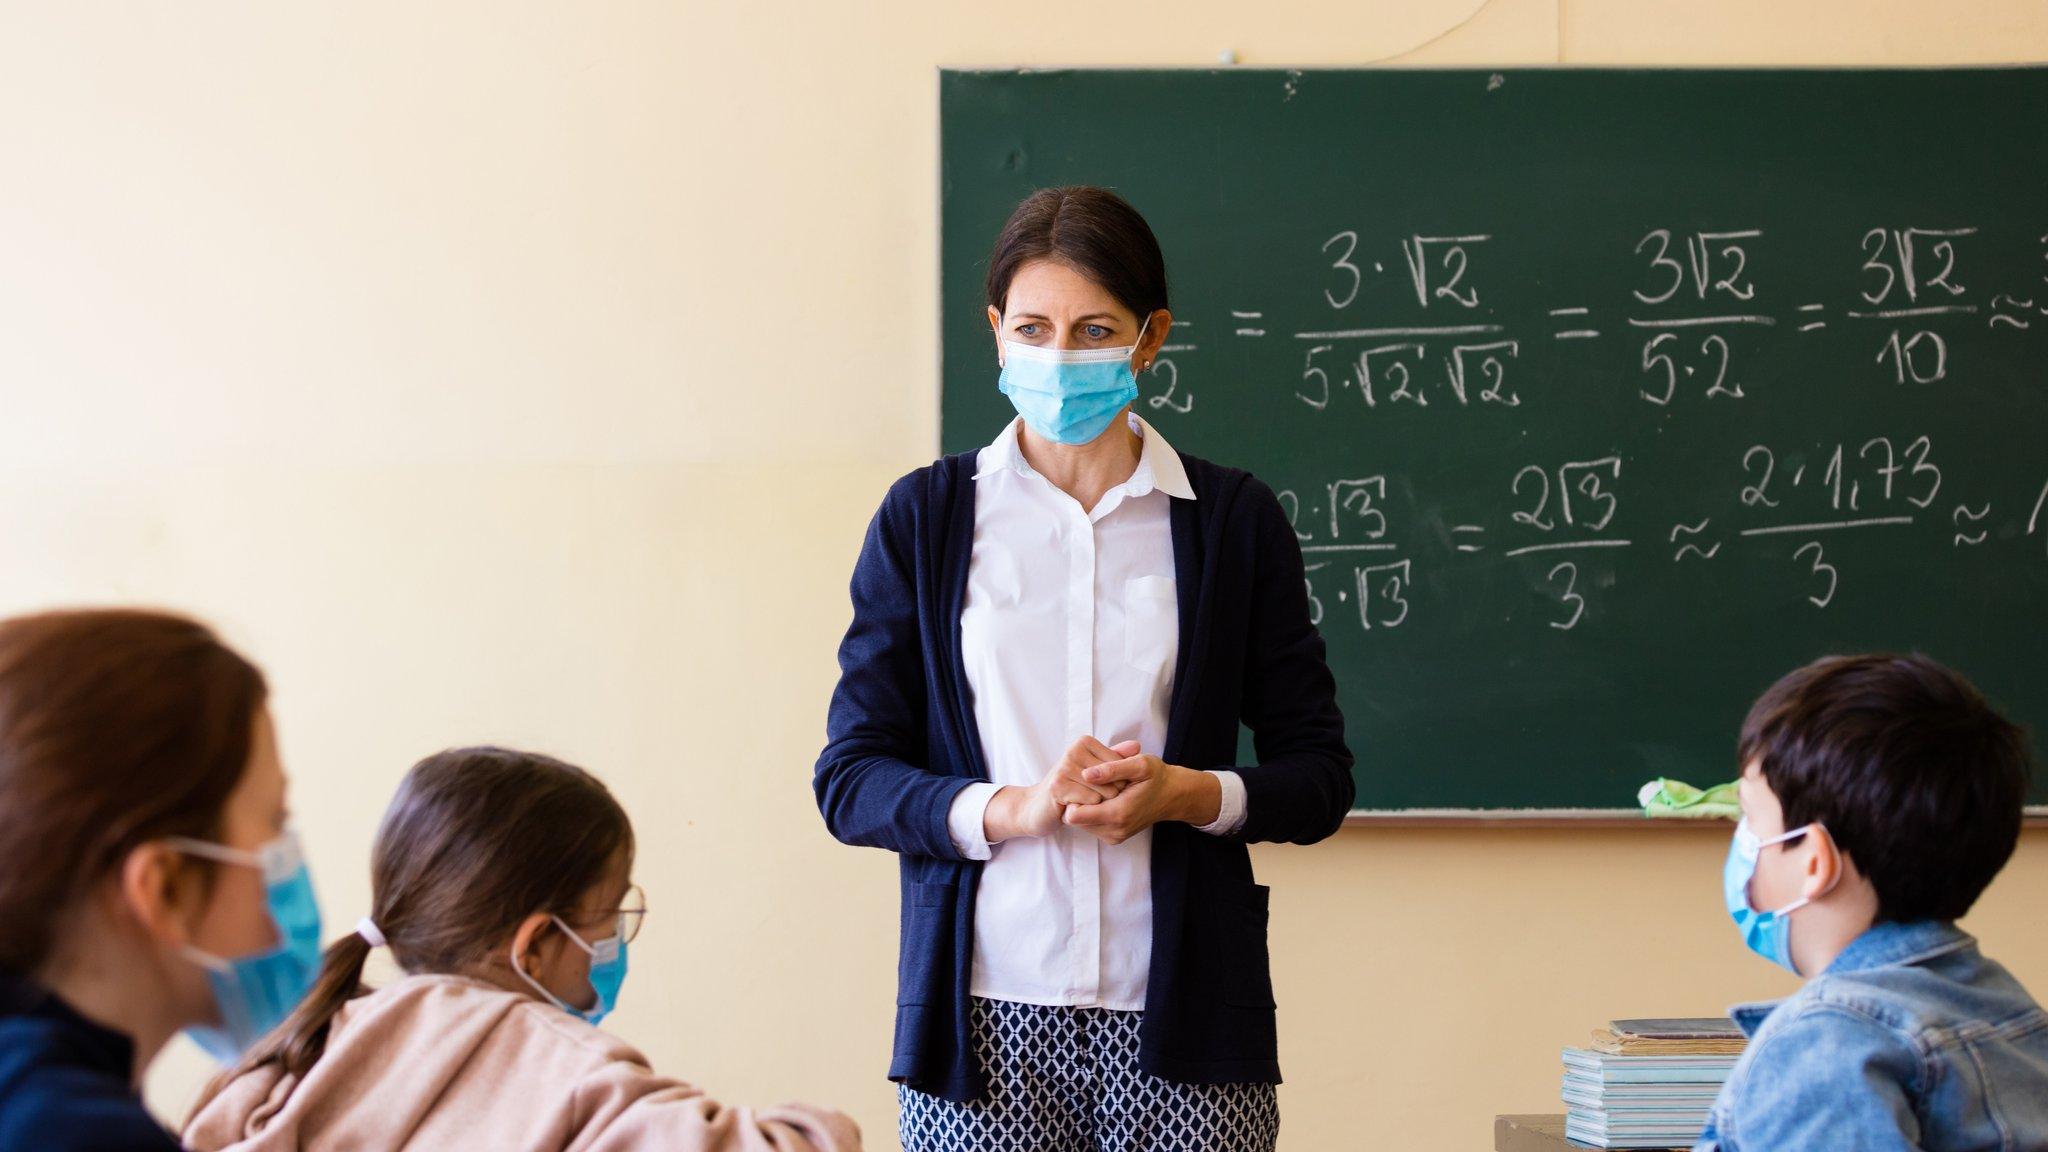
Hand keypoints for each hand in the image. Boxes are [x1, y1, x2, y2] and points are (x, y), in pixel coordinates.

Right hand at [984, 737, 1132, 841]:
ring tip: (1081, 801)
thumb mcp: (1093, 770)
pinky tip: (1073, 806)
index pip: (1119, 765)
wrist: (1037, 808)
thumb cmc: (1069, 788)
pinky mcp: (1058, 786)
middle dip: (1108, 795)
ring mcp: (1064, 767)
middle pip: (1114, 779)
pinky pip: (1091, 801)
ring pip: (1104, 792)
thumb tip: (1137, 746)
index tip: (1099, 787)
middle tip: (1090, 796)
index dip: (1117, 783)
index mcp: (1084, 742)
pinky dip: (1086, 809)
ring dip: (1097, 804)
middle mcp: (1073, 750)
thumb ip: (1114, 758)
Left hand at [1062, 752, 1222, 845]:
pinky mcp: (1114, 837)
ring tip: (1100, 789)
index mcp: (1118, 813)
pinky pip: (1091, 826)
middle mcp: (1114, 830)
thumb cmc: (1157, 777)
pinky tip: (1105, 798)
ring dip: (1085, 806)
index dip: (1073, 796)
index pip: (1073, 815)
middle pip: (1074, 820)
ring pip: (1081, 824)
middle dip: (1078, 800)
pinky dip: (1093, 812)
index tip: (1082, 781)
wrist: (1174, 796)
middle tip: (1091, 782)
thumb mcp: (1139, 764)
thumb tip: (1086, 773)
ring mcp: (1114, 836)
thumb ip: (1112, 768)